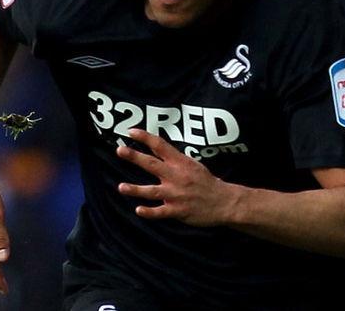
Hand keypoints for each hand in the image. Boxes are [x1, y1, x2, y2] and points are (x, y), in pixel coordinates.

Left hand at [116, 128, 237, 226]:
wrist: (224, 202)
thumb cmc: (206, 182)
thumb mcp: (192, 164)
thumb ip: (175, 159)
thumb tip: (158, 150)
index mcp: (180, 163)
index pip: (160, 146)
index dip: (145, 137)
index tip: (131, 131)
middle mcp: (176, 176)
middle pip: (152, 164)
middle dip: (135, 157)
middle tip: (120, 150)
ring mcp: (176, 194)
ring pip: (152, 191)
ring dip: (136, 189)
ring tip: (121, 187)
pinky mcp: (177, 211)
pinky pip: (160, 212)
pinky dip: (149, 212)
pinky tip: (138, 210)